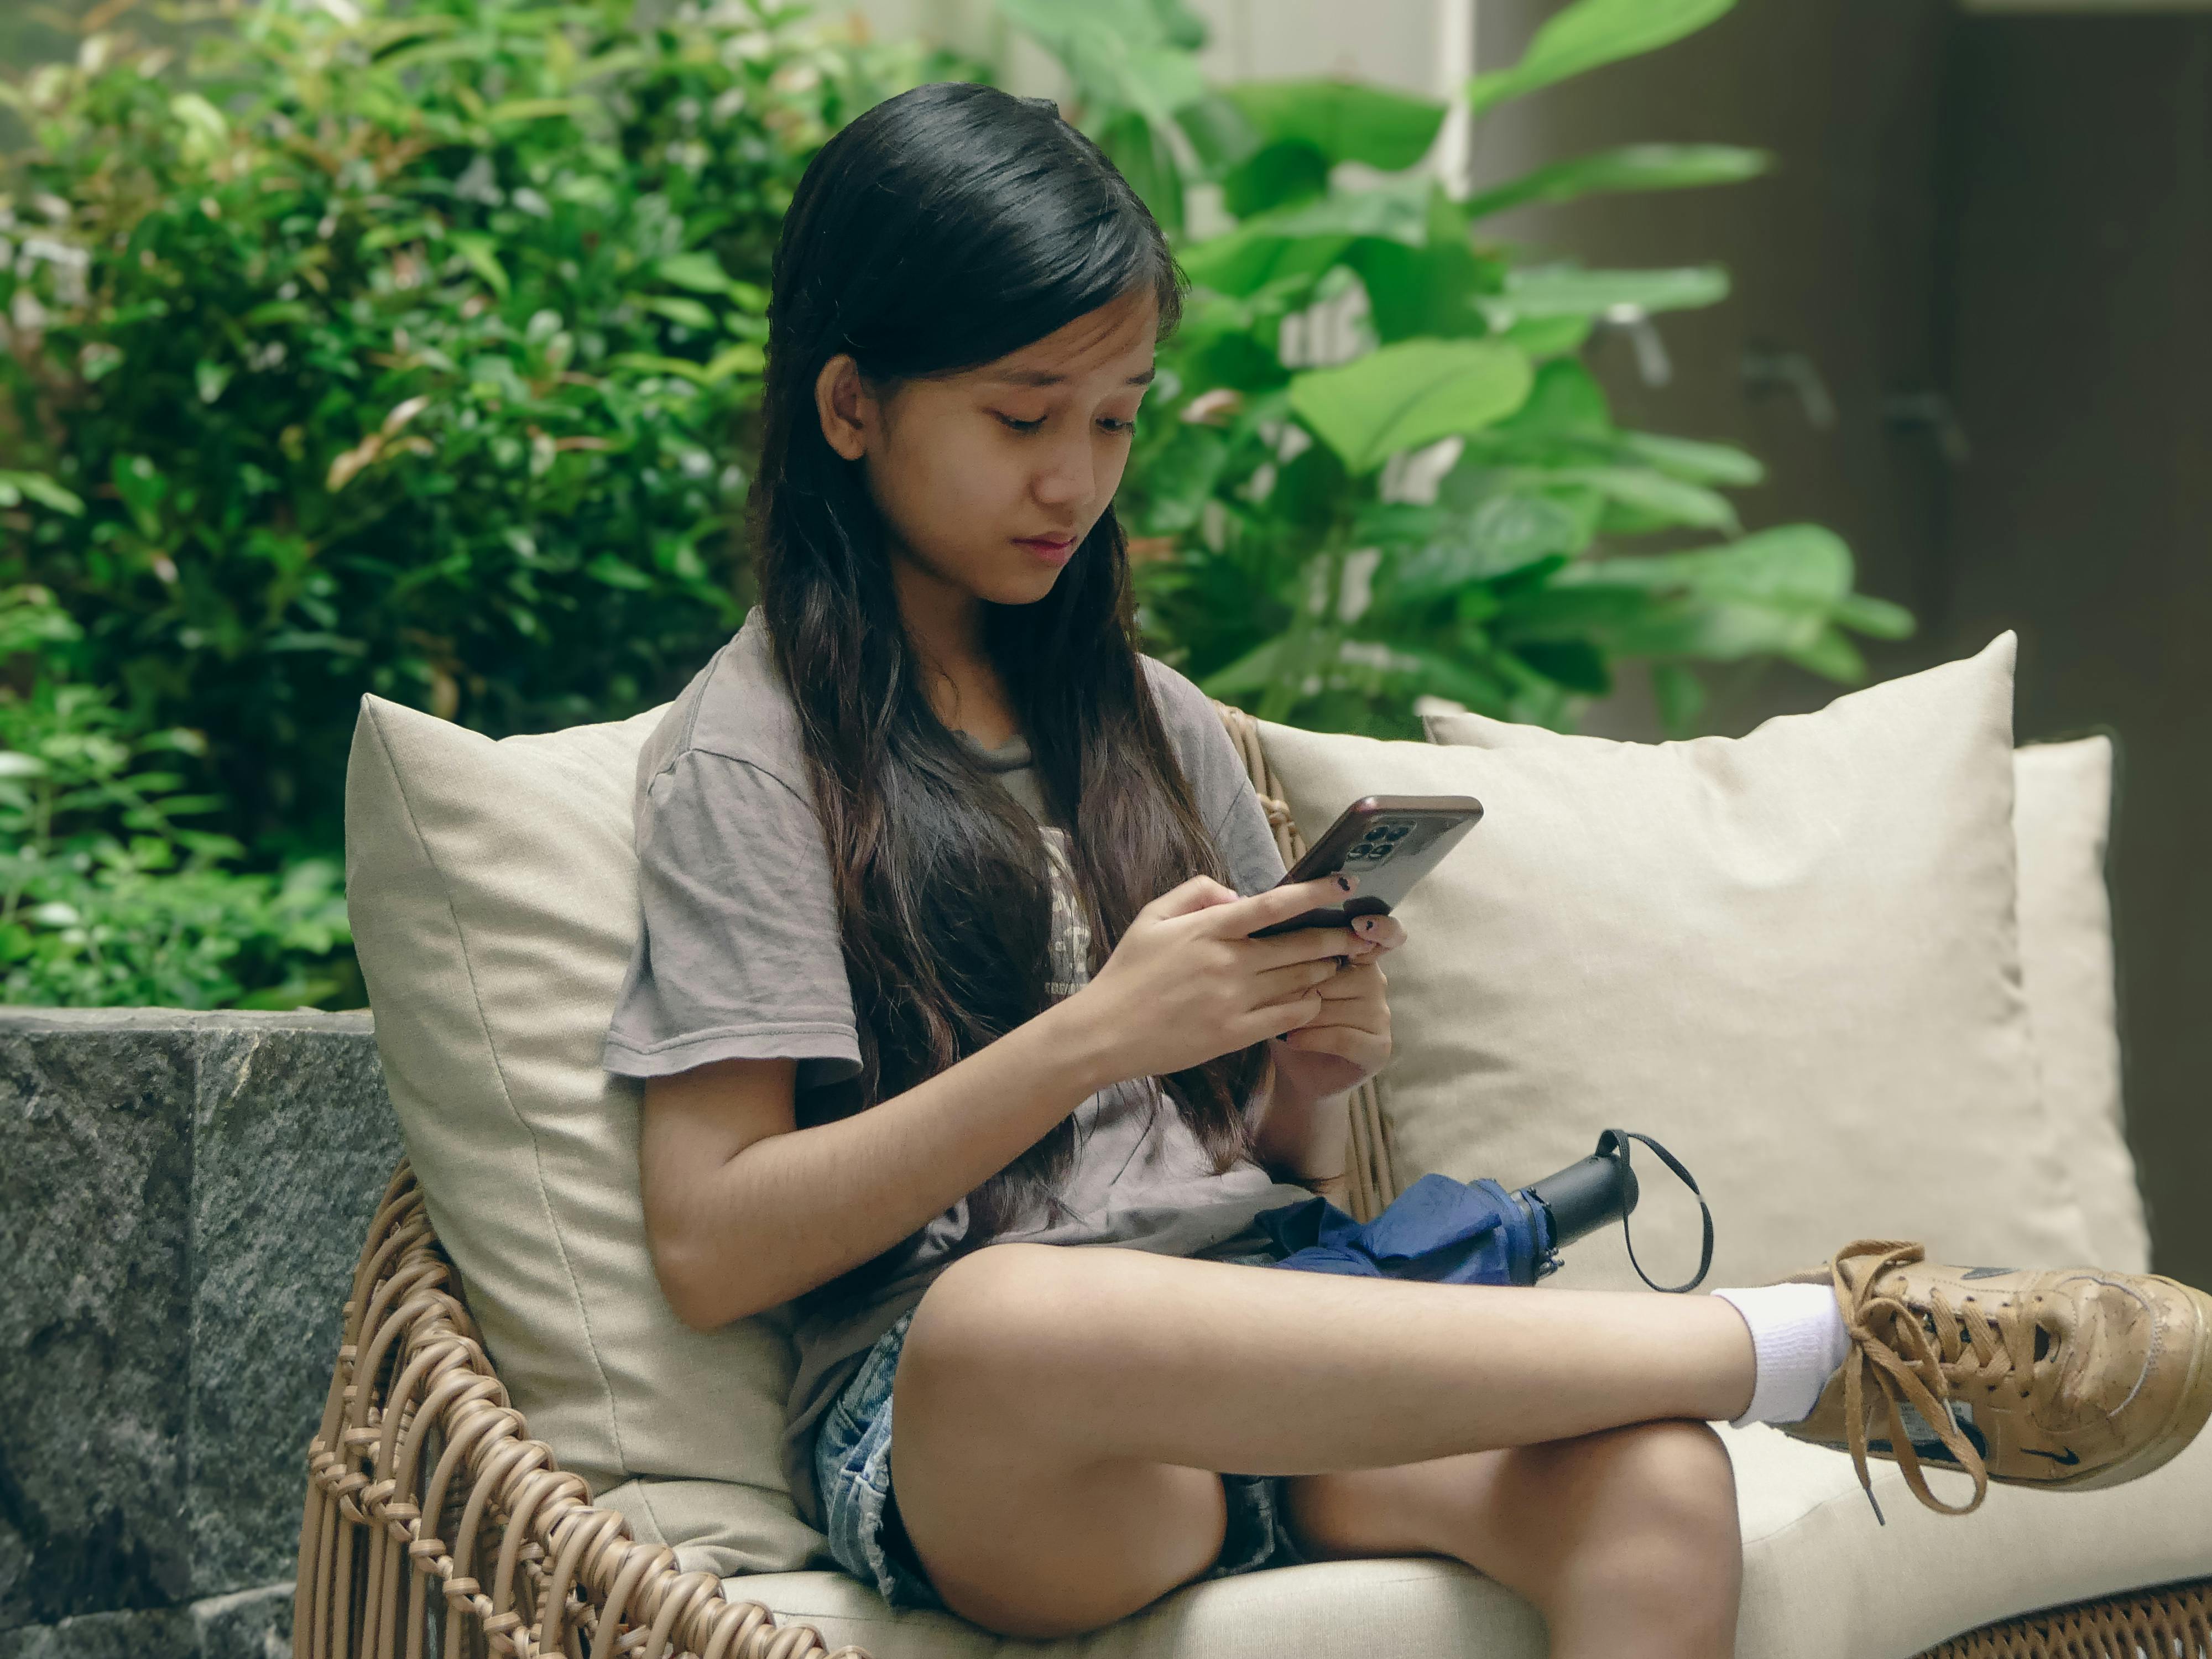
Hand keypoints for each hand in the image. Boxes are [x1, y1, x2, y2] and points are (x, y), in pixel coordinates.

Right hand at [1059, 873, 1365, 1089]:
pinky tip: (1312, 998)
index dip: (1315, 893)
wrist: (1105, 1033)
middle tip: (1361, 932)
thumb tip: (1236, 895)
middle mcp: (1228, 963)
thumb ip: (1195, 893)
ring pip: (1300, 980)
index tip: (1345, 883)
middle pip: (1300, 946)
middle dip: (1337, 937)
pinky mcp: (1235, 1035)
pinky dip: (1307, 1005)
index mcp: (1208, 929)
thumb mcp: (1151, 917)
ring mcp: (1234, 1001)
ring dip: (1325, 969)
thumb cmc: (1128, 972)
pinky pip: (1288, 1017)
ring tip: (1339, 961)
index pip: (1274, 905)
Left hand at [1271, 909, 1403, 1097]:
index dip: (1378, 927)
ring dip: (1300, 1016)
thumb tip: (1272, 925)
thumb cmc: (1287, 1017)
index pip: (1382, 934)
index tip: (1360, 925)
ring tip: (1281, 1023)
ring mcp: (1381, 1015)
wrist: (1296, 1071)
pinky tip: (1292, 1040)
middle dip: (1299, 987)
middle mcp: (1376, 981)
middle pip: (1336, 973)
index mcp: (1358, 956)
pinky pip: (1342, 1036)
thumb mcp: (1284, 981)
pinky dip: (1311, 1038)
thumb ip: (1291, 953)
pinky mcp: (1379, 1047)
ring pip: (1334, 1006)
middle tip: (1274, 1000)